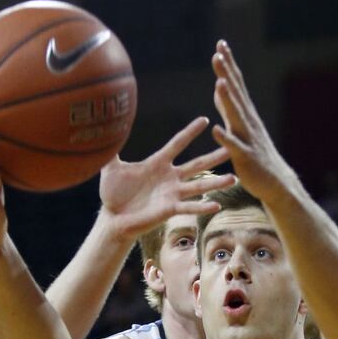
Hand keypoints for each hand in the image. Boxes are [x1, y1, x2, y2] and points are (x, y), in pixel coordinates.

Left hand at [99, 117, 234, 241]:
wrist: (113, 218)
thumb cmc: (113, 194)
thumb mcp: (111, 169)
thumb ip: (111, 150)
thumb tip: (103, 128)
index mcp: (157, 164)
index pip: (177, 144)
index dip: (189, 132)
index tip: (205, 120)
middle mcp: (169, 178)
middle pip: (196, 164)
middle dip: (214, 156)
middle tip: (232, 147)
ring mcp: (171, 194)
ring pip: (198, 186)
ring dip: (216, 183)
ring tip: (234, 178)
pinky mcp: (169, 210)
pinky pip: (188, 207)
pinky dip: (202, 207)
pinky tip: (217, 205)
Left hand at [210, 40, 297, 203]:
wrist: (276, 183)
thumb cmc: (255, 156)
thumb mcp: (239, 127)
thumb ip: (228, 108)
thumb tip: (219, 87)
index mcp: (245, 115)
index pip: (236, 84)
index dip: (228, 65)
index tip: (221, 44)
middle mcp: (248, 122)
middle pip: (236, 93)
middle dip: (227, 72)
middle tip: (219, 51)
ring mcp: (248, 139)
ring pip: (236, 116)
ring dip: (228, 99)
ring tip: (219, 81)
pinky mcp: (245, 158)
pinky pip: (233, 147)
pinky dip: (225, 138)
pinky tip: (215, 130)